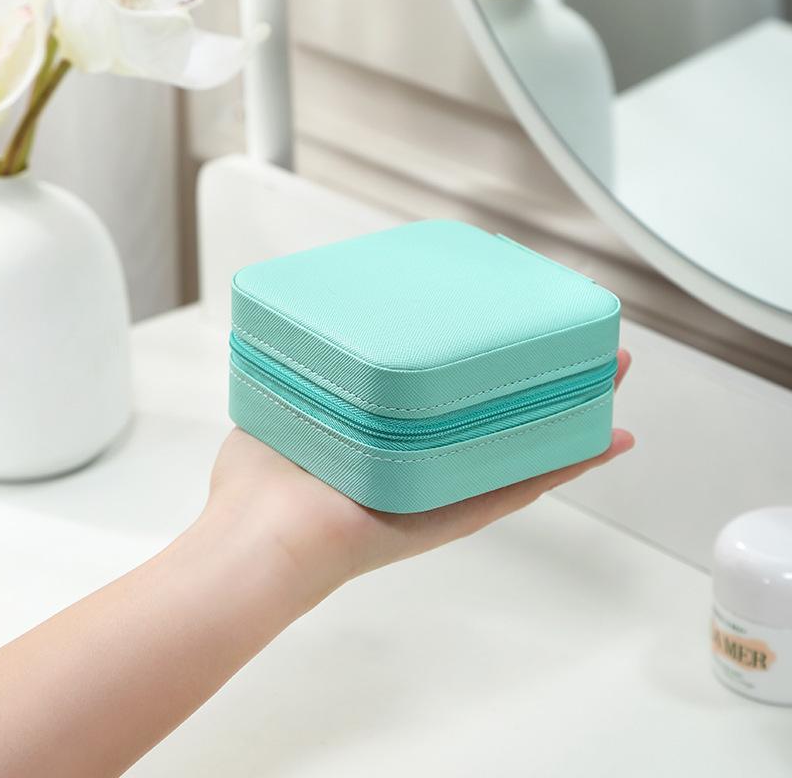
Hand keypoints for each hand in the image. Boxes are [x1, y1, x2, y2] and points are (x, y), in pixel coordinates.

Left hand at [205, 349, 633, 598]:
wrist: (258, 541)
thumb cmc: (258, 483)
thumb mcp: (289, 404)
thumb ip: (305, 373)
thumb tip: (307, 340)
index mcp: (394, 442)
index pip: (456, 402)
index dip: (493, 370)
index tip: (521, 328)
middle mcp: (428, 466)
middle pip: (502, 420)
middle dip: (545, 383)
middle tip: (583, 347)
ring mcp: (447, 491)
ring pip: (526, 447)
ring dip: (572, 412)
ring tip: (611, 375)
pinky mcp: (458, 515)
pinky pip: (521, 486)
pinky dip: (567, 463)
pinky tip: (604, 438)